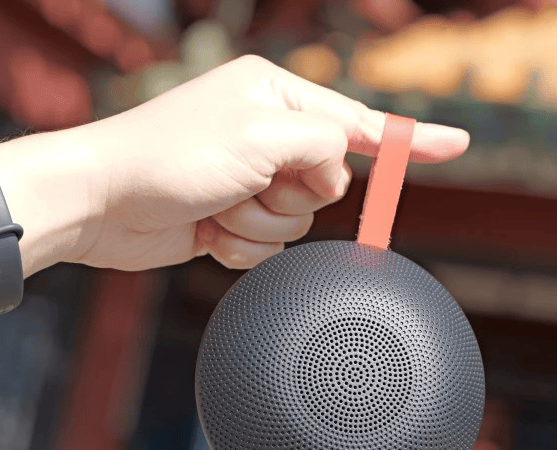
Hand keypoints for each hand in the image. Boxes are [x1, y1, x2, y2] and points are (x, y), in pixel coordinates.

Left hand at [68, 55, 469, 270]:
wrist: (99, 202)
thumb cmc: (169, 156)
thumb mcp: (260, 136)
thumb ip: (323, 146)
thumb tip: (336, 173)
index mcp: (275, 95)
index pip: (358, 122)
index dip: (409, 138)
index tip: (457, 145)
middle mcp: (265, 133)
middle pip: (329, 183)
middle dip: (290, 196)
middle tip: (247, 183)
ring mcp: (247, 179)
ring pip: (298, 223)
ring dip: (259, 225)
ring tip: (216, 207)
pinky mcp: (229, 217)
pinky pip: (267, 248)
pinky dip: (240, 247)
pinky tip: (206, 231)